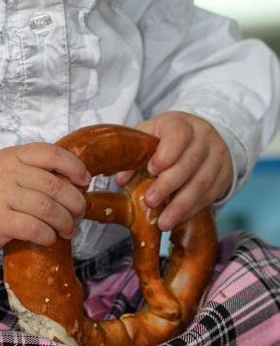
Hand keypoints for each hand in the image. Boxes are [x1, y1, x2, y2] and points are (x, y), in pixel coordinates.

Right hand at [0, 142, 90, 256]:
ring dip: (65, 221)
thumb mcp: (4, 171)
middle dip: (74, 201)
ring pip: (47, 208)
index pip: (49, 152)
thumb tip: (72, 182)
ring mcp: (1, 196)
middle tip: (79, 212)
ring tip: (69, 229)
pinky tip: (50, 238)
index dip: (73, 165)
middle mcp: (7, 172)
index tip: (85, 180)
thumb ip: (31, 170)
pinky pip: (34, 227)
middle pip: (54, 185)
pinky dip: (48, 235)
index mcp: (11, 156)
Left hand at [115, 111, 232, 230]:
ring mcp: (218, 156)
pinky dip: (192, 209)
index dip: (165, 154)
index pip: (178, 135)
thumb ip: (135, 153)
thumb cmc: (168, 136)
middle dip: (168, 185)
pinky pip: (210, 195)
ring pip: (202, 183)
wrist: (202, 134)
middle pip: (189, 163)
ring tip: (163, 222)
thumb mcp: (150, 135)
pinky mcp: (225, 175)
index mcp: (182, 123)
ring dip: (181, 205)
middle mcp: (204, 137)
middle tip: (150, 201)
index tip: (151, 169)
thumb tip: (120, 180)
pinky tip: (178, 218)